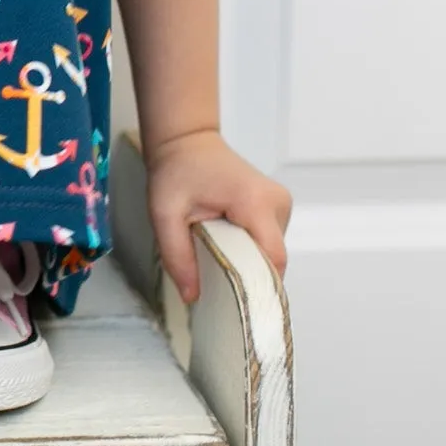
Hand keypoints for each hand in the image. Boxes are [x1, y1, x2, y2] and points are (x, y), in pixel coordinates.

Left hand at [144, 128, 290, 305]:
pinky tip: (226, 244)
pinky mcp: (276, 206)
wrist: (187, 142)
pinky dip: (249, 249)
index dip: (258, 284)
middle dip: (247, 274)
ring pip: (271, 251)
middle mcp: (277, 202)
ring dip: (247, 261)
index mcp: (255, 201)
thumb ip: (177, 255)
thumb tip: (192, 296)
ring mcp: (280, 203)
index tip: (237, 303)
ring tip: (217, 255)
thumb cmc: (176, 172)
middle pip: (272, 257)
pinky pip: (268, 240)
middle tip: (215, 280)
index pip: (272, 256)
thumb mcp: (164, 214)